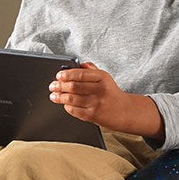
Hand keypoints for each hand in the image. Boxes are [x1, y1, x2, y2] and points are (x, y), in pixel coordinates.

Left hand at [49, 63, 163, 138]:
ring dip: (59, 97)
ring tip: (54, 96)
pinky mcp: (93, 115)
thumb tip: (80, 64)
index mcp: (102, 77)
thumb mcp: (105, 78)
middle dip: (59, 86)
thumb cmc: (112, 94)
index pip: (80, 73)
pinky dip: (67, 107)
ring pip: (72, 99)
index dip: (66, 74)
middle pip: (73, 86)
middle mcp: (100, 89)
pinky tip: (65, 104)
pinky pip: (75, 110)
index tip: (58, 75)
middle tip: (53, 86)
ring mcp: (97, 103)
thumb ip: (92, 70)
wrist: (125, 111)